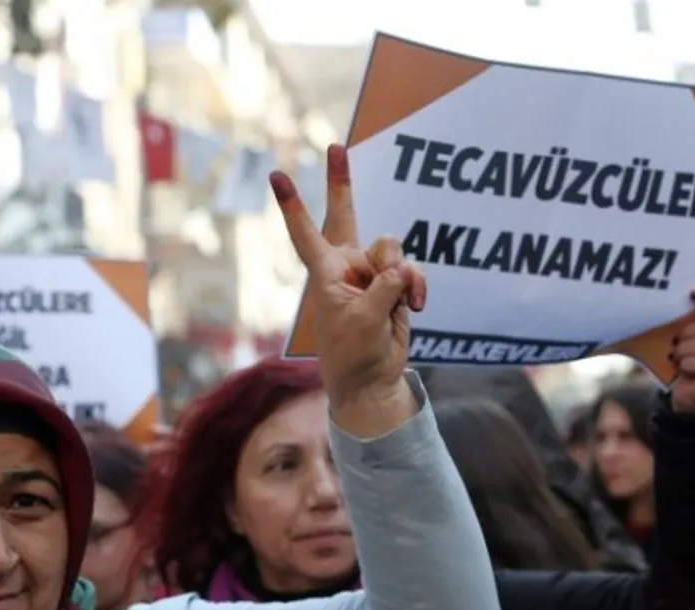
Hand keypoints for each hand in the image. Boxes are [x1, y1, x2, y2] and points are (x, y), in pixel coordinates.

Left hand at [270, 145, 426, 419]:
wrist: (373, 378)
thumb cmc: (354, 353)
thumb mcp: (363, 321)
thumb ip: (383, 287)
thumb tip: (403, 268)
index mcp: (326, 273)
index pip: (306, 234)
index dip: (293, 205)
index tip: (277, 174)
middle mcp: (347, 265)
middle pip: (346, 214)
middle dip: (342, 182)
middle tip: (336, 146)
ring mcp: (373, 272)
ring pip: (393, 248)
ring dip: (402, 274)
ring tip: (401, 303)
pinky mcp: (395, 283)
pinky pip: (413, 269)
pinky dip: (418, 286)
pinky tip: (416, 307)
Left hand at [669, 290, 694, 413]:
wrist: (692, 396)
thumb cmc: (692, 363)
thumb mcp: (694, 339)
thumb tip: (689, 297)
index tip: (692, 295)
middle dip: (688, 332)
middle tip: (675, 341)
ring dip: (685, 349)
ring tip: (676, 355)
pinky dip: (688, 362)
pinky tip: (682, 367)